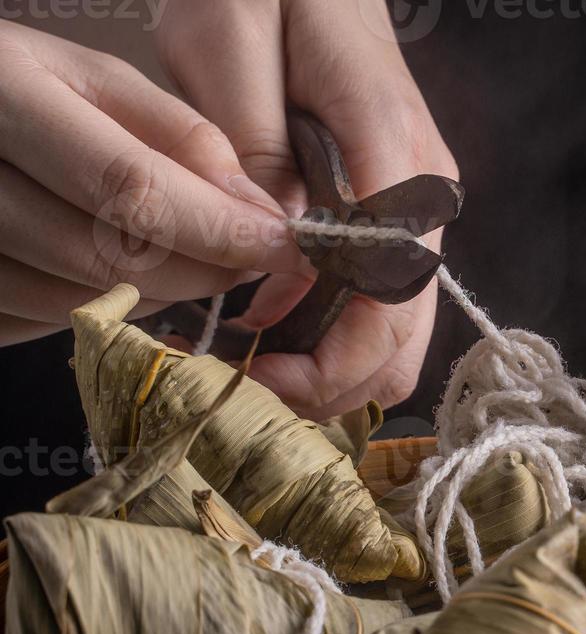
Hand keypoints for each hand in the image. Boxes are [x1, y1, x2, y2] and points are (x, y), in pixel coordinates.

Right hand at [0, 20, 304, 346]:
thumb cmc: (26, 88)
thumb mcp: (95, 81)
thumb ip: (179, 138)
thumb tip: (257, 211)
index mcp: (4, 95)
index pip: (134, 189)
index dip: (222, 230)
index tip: (285, 247)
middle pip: (113, 260)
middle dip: (202, 271)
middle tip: (245, 260)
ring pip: (89, 305)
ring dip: (160, 295)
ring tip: (179, 256)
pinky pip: (55, 327)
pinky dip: (111, 311)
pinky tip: (122, 275)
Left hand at [156, 0, 458, 419]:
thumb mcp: (230, 29)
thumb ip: (254, 138)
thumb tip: (276, 245)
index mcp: (393, 151)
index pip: (390, 290)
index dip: (337, 355)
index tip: (261, 371)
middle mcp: (424, 196)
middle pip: (406, 332)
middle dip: (336, 382)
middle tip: (256, 387)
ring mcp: (419, 213)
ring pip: (402, 334)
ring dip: (337, 371)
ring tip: (261, 368)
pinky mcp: (400, 222)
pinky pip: (381, 306)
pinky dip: (335, 341)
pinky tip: (273, 328)